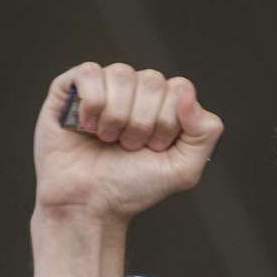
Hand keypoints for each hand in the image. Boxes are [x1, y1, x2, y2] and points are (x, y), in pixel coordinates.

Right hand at [32, 62, 223, 225]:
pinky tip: (87, 127)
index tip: (154, 149)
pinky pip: (90, 72)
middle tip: (128, 147)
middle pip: (152, 79)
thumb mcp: (183, 169)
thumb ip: (205, 132)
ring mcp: (104, 86)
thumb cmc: (132, 187)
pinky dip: (92, 105)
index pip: (179, 88)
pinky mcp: (72, 87)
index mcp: (162, 104)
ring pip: (122, 73)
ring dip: (116, 117)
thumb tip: (187, 93)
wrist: (89, 204)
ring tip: (107, 139)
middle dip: (143, 123)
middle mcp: (135, 90)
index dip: (168, 121)